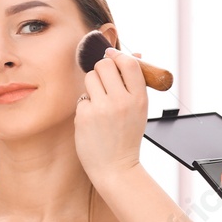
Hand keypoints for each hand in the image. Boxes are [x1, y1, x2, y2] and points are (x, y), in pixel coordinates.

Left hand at [75, 47, 148, 184]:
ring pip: (90, 77)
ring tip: (99, 103)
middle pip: (104, 65)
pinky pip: (82, 97)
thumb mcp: (138, 110)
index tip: (111, 55)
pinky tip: (93, 120)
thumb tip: (133, 53)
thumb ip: (134, 84)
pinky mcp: (84, 116)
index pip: (128, 63)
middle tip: (103, 82)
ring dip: (92, 86)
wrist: (116, 168)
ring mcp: (102, 108)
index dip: (118, 55)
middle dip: (101, 70)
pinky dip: (86, 106)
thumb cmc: (127, 136)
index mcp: (139, 99)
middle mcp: (121, 101)